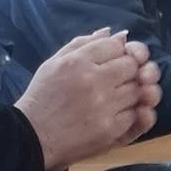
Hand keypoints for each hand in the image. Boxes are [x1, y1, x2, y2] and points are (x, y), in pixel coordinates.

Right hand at [18, 30, 162, 170]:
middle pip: (132, 66)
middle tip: (117, 79)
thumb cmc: (42, 97)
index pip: (116, 46)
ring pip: (138, 90)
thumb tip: (116, 33)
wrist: (32, 137)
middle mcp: (94, 82)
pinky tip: (119, 112)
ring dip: (133, 91)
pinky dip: (133, 112)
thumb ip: (84, 44)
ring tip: (116, 97)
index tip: (112, 60)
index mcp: (78, 62)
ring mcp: (105, 107)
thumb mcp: (54, 62)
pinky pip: (137, 115)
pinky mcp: (111, 130)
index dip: (119, 51)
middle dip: (129, 70)